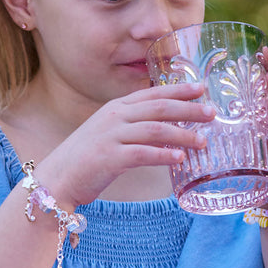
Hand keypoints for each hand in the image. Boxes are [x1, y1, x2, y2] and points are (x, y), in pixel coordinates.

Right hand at [37, 83, 213, 206]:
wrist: (56, 178)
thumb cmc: (86, 159)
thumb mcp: (109, 134)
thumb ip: (133, 127)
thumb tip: (167, 130)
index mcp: (116, 108)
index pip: (153, 93)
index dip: (179, 90)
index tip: (201, 89)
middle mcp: (114, 116)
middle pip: (159, 107)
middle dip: (188, 109)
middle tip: (212, 112)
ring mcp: (111, 136)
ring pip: (155, 129)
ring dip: (182, 134)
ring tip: (203, 141)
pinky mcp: (109, 157)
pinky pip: (143, 154)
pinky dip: (163, 155)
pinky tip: (180, 159)